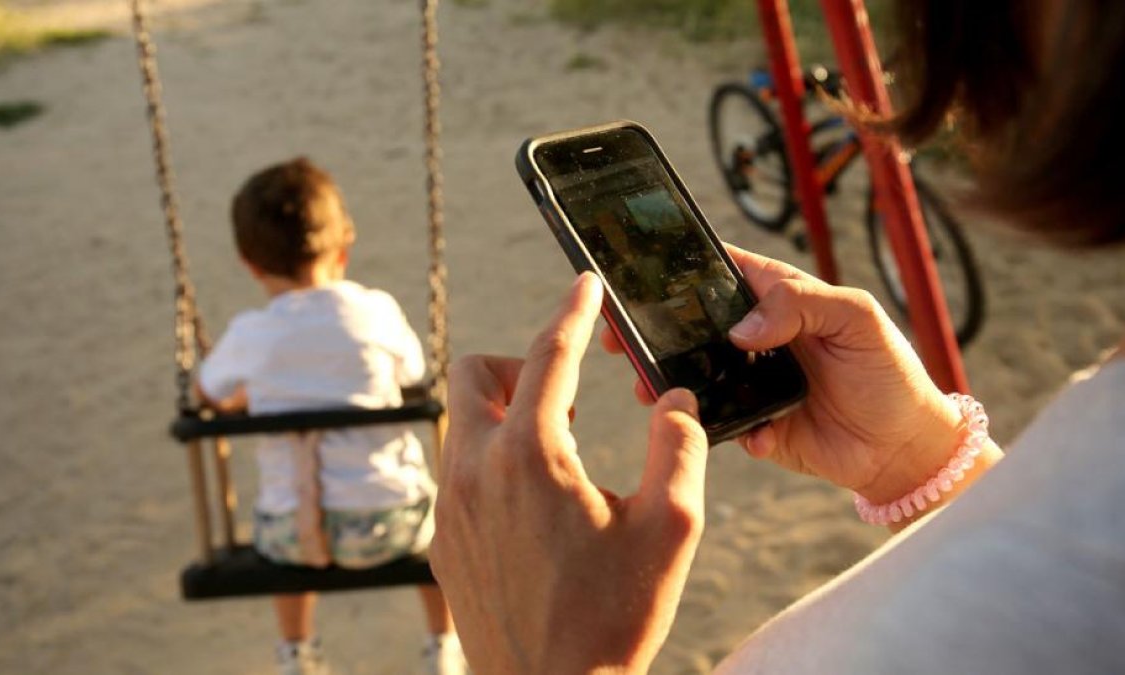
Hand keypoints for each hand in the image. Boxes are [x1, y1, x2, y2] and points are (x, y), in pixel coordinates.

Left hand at [432, 273, 708, 673]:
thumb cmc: (613, 618)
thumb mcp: (672, 530)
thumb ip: (681, 448)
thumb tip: (674, 400)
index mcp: (532, 456)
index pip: (549, 355)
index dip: (573, 312)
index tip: (585, 284)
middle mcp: (476, 470)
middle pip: (476, 372)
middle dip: (521, 363)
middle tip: (568, 393)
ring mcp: (451, 506)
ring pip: (463, 422)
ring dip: (506, 412)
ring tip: (561, 450)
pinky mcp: (443, 540)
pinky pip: (459, 471)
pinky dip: (493, 459)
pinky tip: (536, 503)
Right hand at [603, 245, 996, 512]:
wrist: (905, 449)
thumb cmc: (889, 372)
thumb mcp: (857, 318)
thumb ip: (801, 304)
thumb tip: (743, 328)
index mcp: (779, 298)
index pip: (720, 271)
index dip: (680, 268)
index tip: (641, 276)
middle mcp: (758, 337)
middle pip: (692, 324)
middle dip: (654, 328)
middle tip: (619, 336)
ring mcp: (750, 381)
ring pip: (693, 373)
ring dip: (666, 378)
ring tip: (646, 383)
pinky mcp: (751, 424)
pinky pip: (716, 421)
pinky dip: (709, 423)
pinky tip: (716, 424)